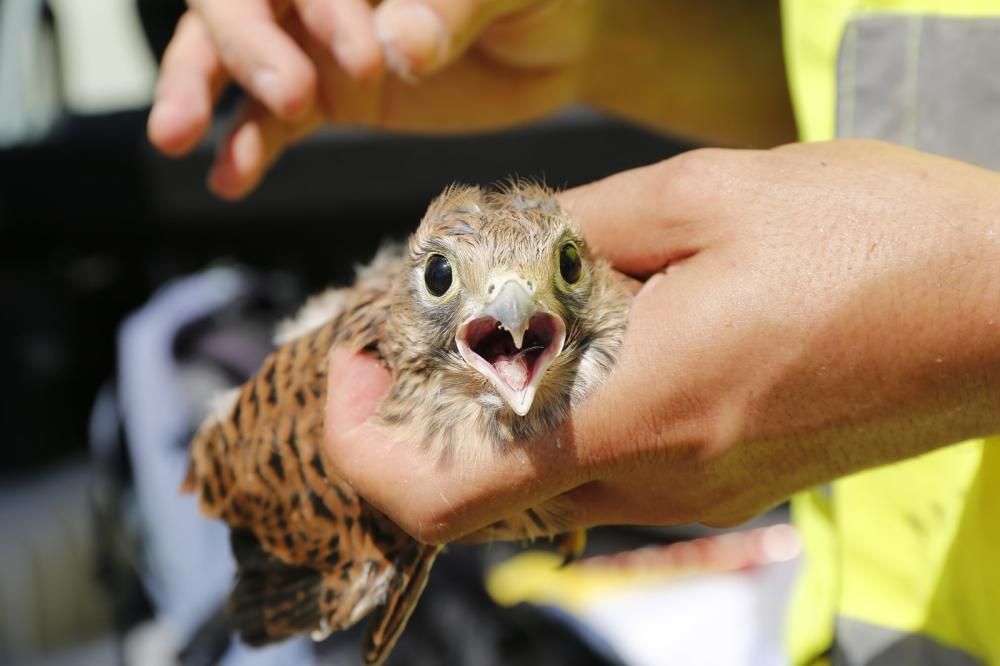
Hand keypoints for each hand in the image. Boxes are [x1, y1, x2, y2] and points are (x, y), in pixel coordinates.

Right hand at [147, 0, 596, 198]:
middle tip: (290, 98)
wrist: (558, 44)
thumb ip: (452, 7)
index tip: (366, 54)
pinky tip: (228, 177)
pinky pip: (270, 121)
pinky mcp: (331, 96)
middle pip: (240, 2)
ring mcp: (318, 41)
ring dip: (199, 91)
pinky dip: (245, 147)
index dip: (311, 7)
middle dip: (242, 46)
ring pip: (234, 56)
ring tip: (177, 135)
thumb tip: (398, 47)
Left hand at [324, 140, 999, 541]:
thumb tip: (502, 254)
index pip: (442, 493)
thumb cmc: (879, 241)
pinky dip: (555, 418)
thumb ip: (580, 232)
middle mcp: (657, 478)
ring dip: (489, 414)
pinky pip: (599, 470)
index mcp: (641, 409)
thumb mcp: (710, 194)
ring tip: (497, 319)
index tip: (355, 362)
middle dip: (419, 414)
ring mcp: (691, 497)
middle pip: (474, 492)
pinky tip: (581, 342)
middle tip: (416, 326)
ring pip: (534, 482)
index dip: (362, 440)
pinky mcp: (720, 487)